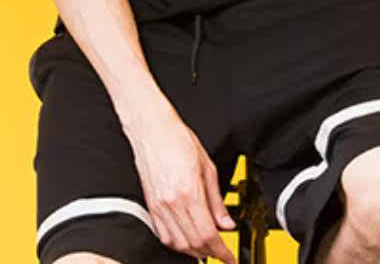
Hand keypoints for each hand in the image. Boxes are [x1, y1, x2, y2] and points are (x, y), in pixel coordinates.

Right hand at [121, 104, 236, 263]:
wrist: (152, 129)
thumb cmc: (177, 140)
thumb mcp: (207, 168)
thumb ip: (217, 201)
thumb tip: (226, 223)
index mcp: (189, 193)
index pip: (208, 234)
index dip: (222, 251)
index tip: (229, 257)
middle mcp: (171, 203)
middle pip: (193, 243)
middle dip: (210, 253)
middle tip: (222, 254)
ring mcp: (158, 206)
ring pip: (176, 243)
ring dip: (192, 251)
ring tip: (206, 249)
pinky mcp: (150, 205)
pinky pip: (162, 234)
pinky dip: (176, 243)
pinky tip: (185, 240)